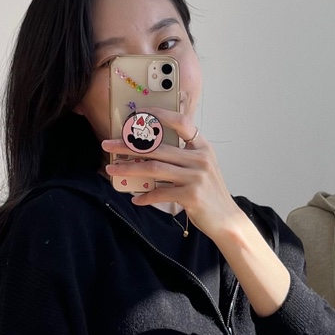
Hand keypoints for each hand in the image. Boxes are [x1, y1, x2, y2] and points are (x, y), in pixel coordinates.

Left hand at [101, 94, 245, 241]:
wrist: (227, 220)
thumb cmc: (209, 194)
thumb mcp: (202, 169)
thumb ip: (183, 157)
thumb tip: (149, 151)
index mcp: (203, 147)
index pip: (181, 122)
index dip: (159, 114)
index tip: (137, 114)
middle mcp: (200, 159)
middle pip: (157, 147)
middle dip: (128, 145)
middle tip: (108, 144)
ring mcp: (196, 177)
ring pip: (154, 168)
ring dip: (129, 168)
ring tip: (112, 169)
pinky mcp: (191, 195)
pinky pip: (160, 192)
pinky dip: (145, 196)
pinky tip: (136, 199)